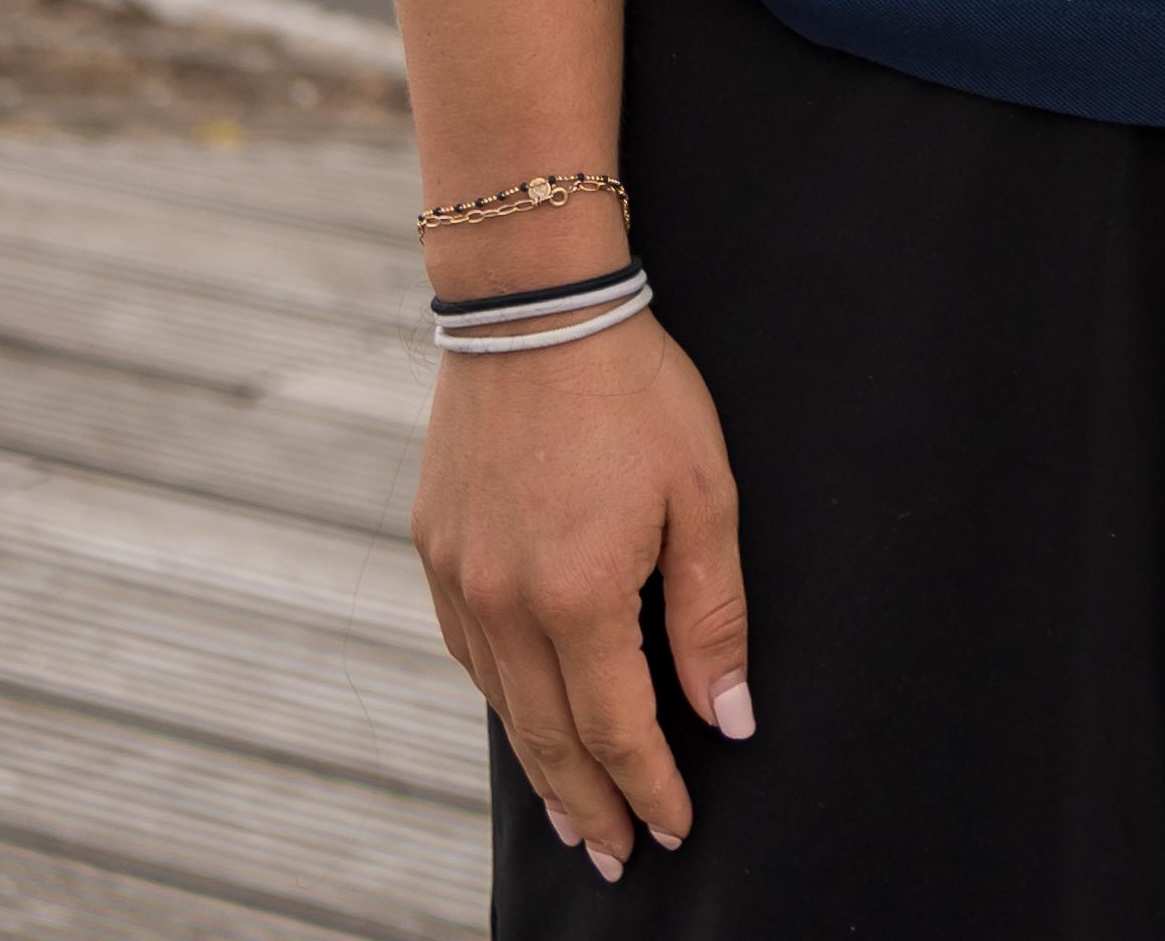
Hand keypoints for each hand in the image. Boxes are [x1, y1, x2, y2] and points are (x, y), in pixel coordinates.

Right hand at [409, 318, 749, 878]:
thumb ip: (712, 616)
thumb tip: (729, 717)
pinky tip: (524, 719)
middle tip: (615, 858)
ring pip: (502, 705)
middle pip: (550, 739)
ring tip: (574, 816)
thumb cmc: (635, 392)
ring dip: (541, 769)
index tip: (673, 829)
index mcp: (579, 597)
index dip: (649, 788)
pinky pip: (469, 653)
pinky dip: (501, 702)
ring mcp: (460, 579)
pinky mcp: (434, 550)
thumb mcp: (704, 496)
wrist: (534, 306)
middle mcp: (505, 603)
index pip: (618, 730)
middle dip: (590, 807)